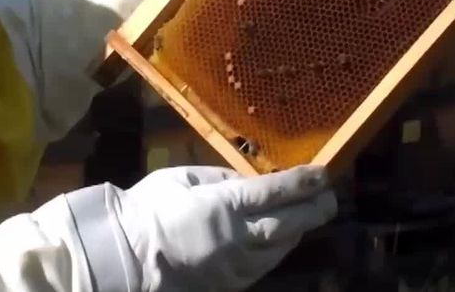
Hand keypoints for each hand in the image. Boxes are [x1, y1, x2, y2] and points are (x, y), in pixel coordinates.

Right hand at [86, 165, 337, 291]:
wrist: (124, 261)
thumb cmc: (147, 211)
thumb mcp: (181, 179)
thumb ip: (219, 179)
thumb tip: (246, 181)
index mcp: (226, 206)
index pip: (279, 191)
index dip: (306, 182)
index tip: (325, 173)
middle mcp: (239, 238)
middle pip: (291, 224)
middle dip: (315, 209)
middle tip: (330, 198)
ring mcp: (236, 266)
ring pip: (281, 249)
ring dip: (298, 231)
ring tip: (307, 217)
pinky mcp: (229, 286)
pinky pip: (262, 267)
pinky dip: (275, 251)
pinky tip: (279, 242)